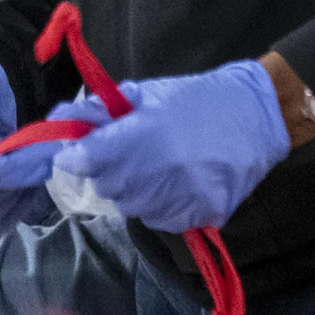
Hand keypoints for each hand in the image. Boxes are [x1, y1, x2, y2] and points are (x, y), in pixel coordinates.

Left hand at [50, 65, 289, 234]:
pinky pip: (160, 219)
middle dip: (109, 171)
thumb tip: (58, 121)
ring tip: (160, 165)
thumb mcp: (144, 94)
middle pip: (106, 186)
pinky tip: (178, 182)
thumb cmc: (195, 100)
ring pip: (131, 207)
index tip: (81, 152)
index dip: (77, 156)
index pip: (83, 160)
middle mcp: (156, 172)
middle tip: (132, 153)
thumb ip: (99, 110)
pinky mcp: (199, 215)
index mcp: (139, 135)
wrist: (255, 116)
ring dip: (135, 190)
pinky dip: (161, 205)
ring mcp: (179, 198)